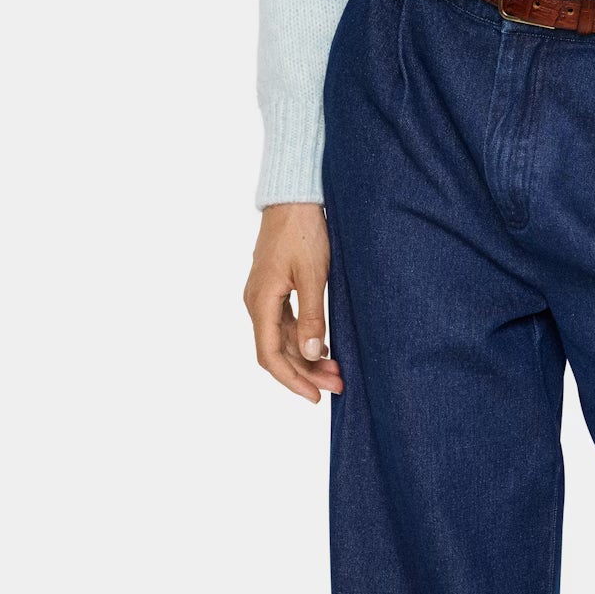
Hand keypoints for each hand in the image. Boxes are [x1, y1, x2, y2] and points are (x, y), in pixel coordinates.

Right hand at [243, 202, 344, 402]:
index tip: (316, 396)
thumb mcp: (312, 274)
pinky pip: (285, 322)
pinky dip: (302, 337)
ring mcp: (264, 294)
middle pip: (277, 351)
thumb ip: (312, 316)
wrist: (294, 197)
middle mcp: (257, 302)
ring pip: (282, 338)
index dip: (292, 380)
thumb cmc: (303, 231)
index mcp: (261, 302)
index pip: (271, 356)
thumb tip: (310, 354)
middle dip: (305, 372)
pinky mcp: (274, 286)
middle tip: (337, 385)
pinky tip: (321, 344)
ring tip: (335, 369)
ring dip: (306, 356)